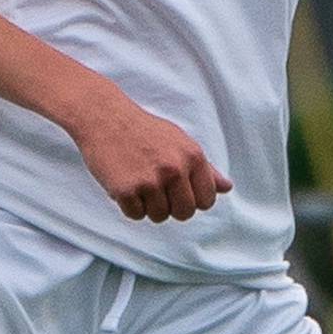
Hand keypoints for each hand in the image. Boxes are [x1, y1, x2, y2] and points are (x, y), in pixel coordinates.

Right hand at [68, 85, 232, 222]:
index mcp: (192, 156)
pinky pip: (135, 215)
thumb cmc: (144, 130)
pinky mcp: (126, 190)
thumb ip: (204, 168)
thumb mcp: (179, 142)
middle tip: (156, 186)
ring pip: (159, 216)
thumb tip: (227, 188)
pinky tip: (124, 182)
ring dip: (148, 205)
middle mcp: (174, 168)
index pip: (206, 201)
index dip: (192, 199)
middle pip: (184, 214)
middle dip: (171, 206)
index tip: (178, 188)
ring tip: (139, 180)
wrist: (105, 116)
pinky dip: (129, 205)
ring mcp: (150, 180)